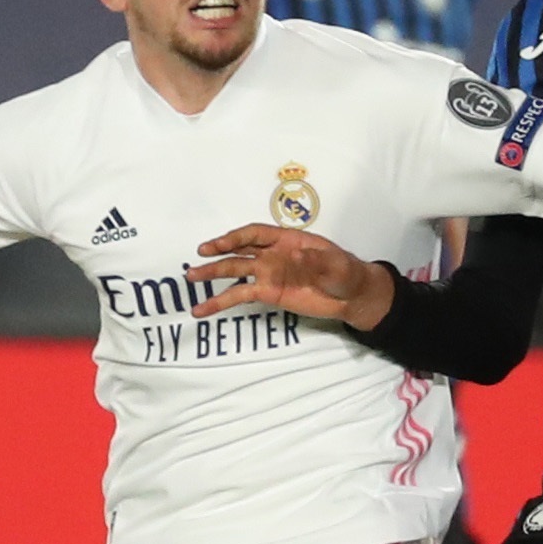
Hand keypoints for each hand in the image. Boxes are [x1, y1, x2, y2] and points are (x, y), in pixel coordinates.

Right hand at [183, 225, 394, 327]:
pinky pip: (241, 296)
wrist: (351, 296)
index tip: (220, 245)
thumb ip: (316, 262)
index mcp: (286, 240)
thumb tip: (294, 258)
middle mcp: (272, 255)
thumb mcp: (336, 264)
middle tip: (199, 257)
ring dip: (213, 274)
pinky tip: (204, 309)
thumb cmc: (346, 273)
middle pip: (240, 250)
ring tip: (191, 279)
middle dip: (219, 253)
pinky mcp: (268, 294)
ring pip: (235, 271)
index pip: (255, 234)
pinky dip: (221, 302)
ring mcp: (268, 274)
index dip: (237, 237)